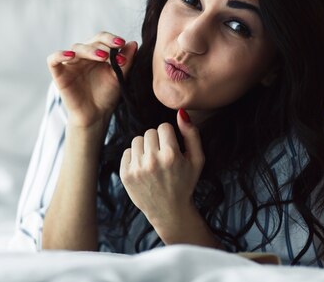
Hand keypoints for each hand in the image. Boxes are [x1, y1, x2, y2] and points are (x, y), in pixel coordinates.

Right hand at [47, 32, 137, 128]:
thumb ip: (126, 61)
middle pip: (90, 41)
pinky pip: (53, 59)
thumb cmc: (107, 95)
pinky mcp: (59, 74)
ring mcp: (71, 64)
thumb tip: (133, 42)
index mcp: (97, 53)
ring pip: (76, 48)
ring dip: (90, 50)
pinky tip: (70, 55)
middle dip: (104, 44)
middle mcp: (83, 56)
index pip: (102, 38)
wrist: (96, 115)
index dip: (111, 39)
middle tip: (115, 52)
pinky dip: (59, 54)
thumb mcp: (119, 77)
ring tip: (103, 56)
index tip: (122, 43)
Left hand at [119, 109, 204, 231]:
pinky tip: (143, 168)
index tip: (172, 148)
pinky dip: (134, 157)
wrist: (169, 211)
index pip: (164, 127)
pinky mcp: (126, 175)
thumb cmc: (185, 183)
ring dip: (144, 148)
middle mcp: (153, 161)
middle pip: (149, 132)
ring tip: (153, 162)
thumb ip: (192, 134)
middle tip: (162, 156)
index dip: (169, 137)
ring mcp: (137, 169)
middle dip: (156, 141)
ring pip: (137, 140)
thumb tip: (181, 113)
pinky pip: (127, 152)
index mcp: (171, 156)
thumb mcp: (197, 159)